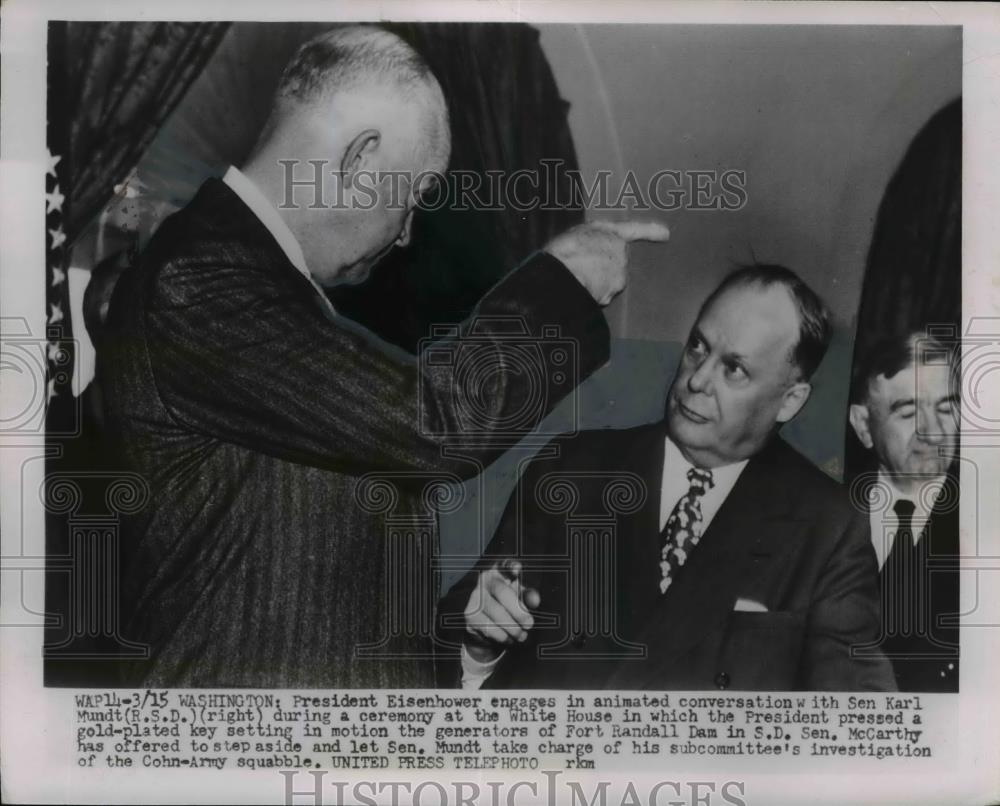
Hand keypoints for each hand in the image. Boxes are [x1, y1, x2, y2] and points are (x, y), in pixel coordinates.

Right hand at [463, 559, 540, 662]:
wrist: (486, 628)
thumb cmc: (507, 607)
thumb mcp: (520, 599)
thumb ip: (528, 597)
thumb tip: (535, 599)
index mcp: (498, 572)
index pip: (504, 565)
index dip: (510, 566)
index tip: (518, 569)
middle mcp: (484, 580)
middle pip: (502, 592)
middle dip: (518, 611)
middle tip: (529, 624)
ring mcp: (474, 597)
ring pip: (496, 613)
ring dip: (513, 628)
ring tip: (522, 635)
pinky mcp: (470, 615)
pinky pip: (489, 628)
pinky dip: (503, 636)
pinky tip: (509, 639)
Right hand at [543, 219, 669, 305]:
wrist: (561, 275)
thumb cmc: (564, 252)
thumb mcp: (578, 234)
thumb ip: (594, 238)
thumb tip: (596, 250)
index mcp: (611, 234)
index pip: (635, 230)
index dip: (650, 231)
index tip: (665, 233)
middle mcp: (619, 254)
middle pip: (616, 262)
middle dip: (603, 265)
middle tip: (581, 266)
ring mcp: (618, 275)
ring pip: (609, 280)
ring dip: (596, 281)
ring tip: (576, 278)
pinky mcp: (611, 293)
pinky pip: (602, 294)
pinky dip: (592, 294)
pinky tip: (578, 289)